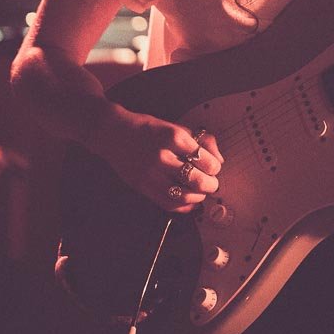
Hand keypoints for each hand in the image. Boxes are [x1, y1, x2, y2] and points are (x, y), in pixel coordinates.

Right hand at [91, 108, 223, 212]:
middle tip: (212, 183)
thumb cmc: (146, 128)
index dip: (215, 167)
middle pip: (197, 180)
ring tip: (201, 192)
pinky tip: (189, 202)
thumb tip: (219, 158)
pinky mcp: (143, 187)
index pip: (205, 159)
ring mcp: (151, 174)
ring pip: (184, 196)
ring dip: (198, 197)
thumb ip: (200, 141)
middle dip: (210, 185)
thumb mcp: (176, 127)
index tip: (214, 167)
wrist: (114, 133)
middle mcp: (162, 156)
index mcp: (173, 137)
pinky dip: (184, 207)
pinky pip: (168, 204)